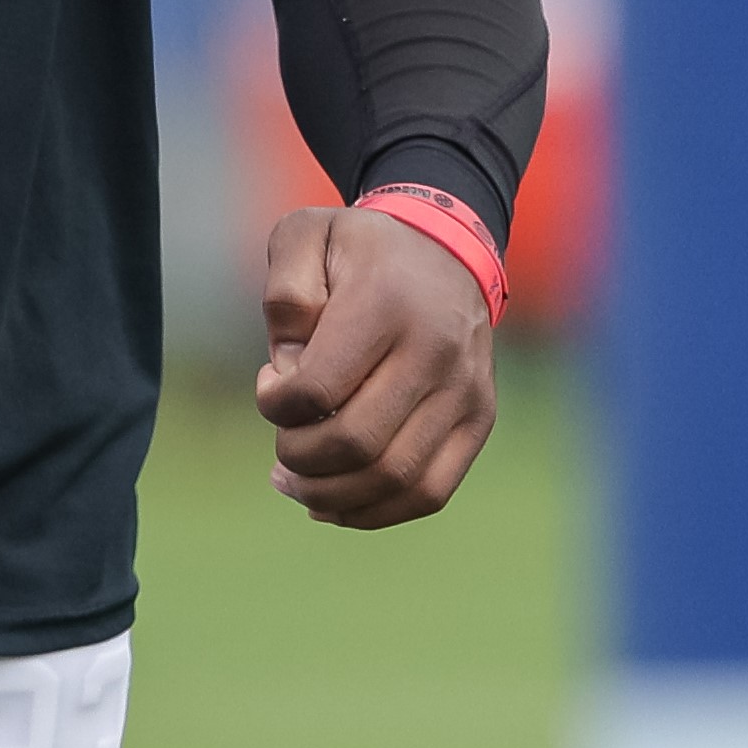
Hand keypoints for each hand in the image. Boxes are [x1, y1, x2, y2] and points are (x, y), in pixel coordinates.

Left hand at [252, 204, 496, 526]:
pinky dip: (376, 511)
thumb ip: (285, 294)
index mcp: (386, 305)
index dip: (277, 404)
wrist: (445, 248)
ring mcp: (465, 394)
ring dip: (332, 495)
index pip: (320, 387)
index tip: (268, 385)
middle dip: (300, 457)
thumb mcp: (305, 235)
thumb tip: (288, 370)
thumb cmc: (359, 248)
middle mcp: (435, 353)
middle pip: (358, 443)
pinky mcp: (478, 421)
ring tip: (293, 482)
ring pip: (397, 479)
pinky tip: (331, 504)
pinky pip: (430, 491)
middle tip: (281, 438)